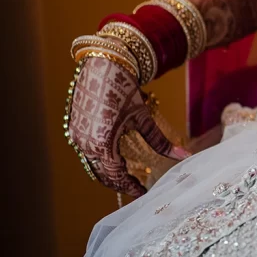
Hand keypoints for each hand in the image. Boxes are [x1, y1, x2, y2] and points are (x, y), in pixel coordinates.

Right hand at [67, 56, 187, 196]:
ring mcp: (76, 137)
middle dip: (119, 182)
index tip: (143, 192)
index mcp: (102, 146)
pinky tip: (113, 156)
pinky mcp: (72, 128)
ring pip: (92, 164)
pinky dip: (99, 158)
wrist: (103, 64)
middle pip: (102, 175)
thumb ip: (161, 142)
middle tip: (137, 186)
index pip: (117, 177)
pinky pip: (86, 151)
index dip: (131, 186)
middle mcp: (85, 145)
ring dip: (108, 172)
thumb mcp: (143, 118)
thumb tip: (184, 156)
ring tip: (127, 174)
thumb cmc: (124, 90)